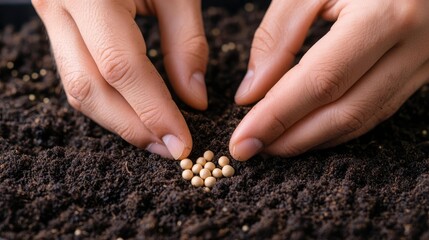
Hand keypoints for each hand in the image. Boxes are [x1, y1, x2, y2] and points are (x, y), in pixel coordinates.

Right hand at [32, 0, 208, 158]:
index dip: (152, 110)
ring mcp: (52, 17)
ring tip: (156, 139)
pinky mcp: (58, 27)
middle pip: (89, 87)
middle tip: (170, 150)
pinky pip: (78, 76)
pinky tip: (136, 115)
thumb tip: (194, 100)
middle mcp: (60, 6)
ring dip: (119, 122)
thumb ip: (186, 43)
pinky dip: (109, 103)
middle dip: (132, 127)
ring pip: (78, 88)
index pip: (121, 66)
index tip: (181, 142)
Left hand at [230, 0, 428, 159]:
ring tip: (272, 144)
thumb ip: (278, 36)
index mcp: (385, 15)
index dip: (278, 116)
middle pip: (344, 111)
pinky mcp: (419, 69)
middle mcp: (412, 45)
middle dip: (292, 138)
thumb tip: (251, 94)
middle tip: (251, 149)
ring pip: (362, 118)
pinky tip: (307, 131)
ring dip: (313, 139)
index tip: (242, 141)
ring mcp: (422, 62)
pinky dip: (336, 127)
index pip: (321, 82)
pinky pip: (375, 110)